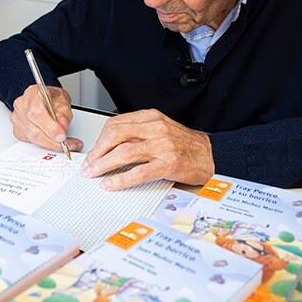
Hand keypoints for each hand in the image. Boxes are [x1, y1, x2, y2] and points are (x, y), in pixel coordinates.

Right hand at [10, 85, 83, 152]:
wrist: (44, 99)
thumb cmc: (51, 97)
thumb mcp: (63, 99)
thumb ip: (64, 112)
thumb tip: (62, 125)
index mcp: (32, 94)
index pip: (37, 112)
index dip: (50, 127)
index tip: (62, 136)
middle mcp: (21, 107)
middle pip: (33, 129)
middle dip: (52, 140)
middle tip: (67, 143)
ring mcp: (17, 119)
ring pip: (32, 138)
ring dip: (50, 144)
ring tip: (65, 144)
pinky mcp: (18, 131)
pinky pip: (31, 141)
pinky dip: (45, 144)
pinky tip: (55, 142)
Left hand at [82, 109, 213, 190]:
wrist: (213, 155)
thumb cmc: (185, 145)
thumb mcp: (160, 129)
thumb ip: (138, 133)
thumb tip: (110, 145)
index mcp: (151, 118)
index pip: (116, 124)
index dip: (100, 139)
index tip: (92, 152)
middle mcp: (156, 129)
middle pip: (116, 135)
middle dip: (98, 151)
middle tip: (88, 164)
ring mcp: (162, 146)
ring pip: (124, 152)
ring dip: (104, 164)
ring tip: (94, 173)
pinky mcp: (168, 164)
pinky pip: (139, 172)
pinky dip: (121, 179)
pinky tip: (111, 184)